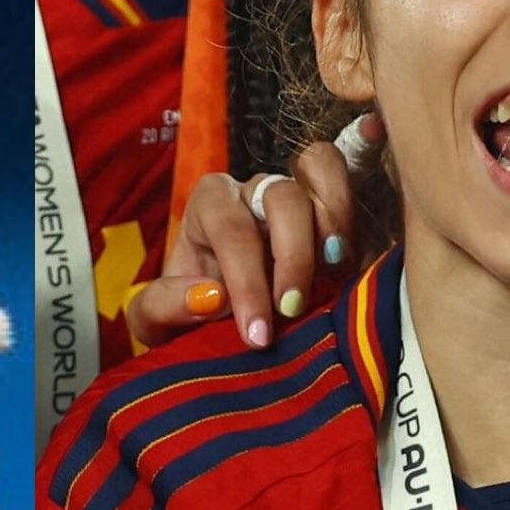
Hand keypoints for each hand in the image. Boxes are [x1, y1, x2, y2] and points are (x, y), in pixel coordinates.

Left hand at [127, 122, 372, 350]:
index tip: (258, 334)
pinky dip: (354, 219)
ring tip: (333, 271)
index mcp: (210, 205)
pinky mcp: (331, 211)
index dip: (246, 282)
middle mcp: (254, 191)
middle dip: (293, 256)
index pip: (231, 230)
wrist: (217, 320)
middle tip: (293, 310)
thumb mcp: (155, 318)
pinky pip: (347, 188)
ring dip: (333, 223)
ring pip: (320, 176)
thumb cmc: (185, 312)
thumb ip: (165, 306)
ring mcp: (298, 194)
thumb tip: (210, 297)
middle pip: (282, 196)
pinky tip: (350, 266)